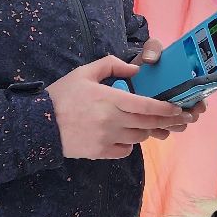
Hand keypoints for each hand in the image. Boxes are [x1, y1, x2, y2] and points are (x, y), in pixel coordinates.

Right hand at [46, 56, 195, 159]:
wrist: (38, 124)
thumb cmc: (62, 96)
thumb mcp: (84, 73)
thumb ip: (111, 65)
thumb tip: (135, 69)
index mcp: (109, 99)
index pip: (145, 105)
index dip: (165, 108)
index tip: (177, 108)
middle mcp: (111, 120)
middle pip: (148, 123)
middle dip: (166, 121)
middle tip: (177, 119)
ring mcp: (106, 138)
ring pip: (139, 137)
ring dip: (145, 131)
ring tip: (145, 124)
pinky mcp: (100, 152)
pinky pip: (125, 151)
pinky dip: (129, 145)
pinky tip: (124, 136)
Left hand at [127, 39, 210, 129]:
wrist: (126, 73)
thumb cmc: (145, 62)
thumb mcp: (151, 50)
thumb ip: (153, 49)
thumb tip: (151, 59)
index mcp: (184, 84)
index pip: (200, 96)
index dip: (201, 103)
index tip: (198, 105)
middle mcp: (179, 100)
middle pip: (191, 115)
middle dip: (189, 117)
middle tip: (184, 115)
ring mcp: (166, 112)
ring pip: (178, 125)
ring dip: (175, 125)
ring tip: (167, 122)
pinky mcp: (152, 121)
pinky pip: (161, 132)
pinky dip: (160, 132)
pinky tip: (154, 128)